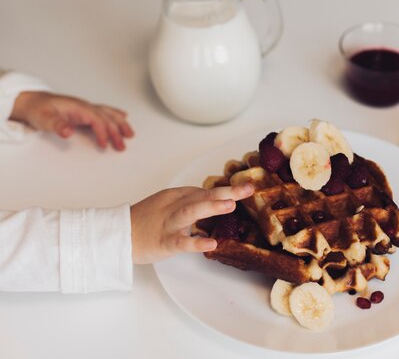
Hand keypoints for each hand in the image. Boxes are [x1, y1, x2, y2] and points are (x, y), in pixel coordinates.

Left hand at [10, 91, 133, 150]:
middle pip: (106, 118)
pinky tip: (123, 117)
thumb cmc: (38, 110)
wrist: (31, 101)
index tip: (104, 145)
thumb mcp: (44, 119)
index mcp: (78, 107)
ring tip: (130, 134)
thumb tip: (69, 131)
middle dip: (116, 132)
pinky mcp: (84, 112)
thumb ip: (57, 125)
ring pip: (109, 115)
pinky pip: (105, 112)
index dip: (103, 132)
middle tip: (122, 146)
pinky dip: (116, 115)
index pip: (97, 120)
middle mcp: (85, 106)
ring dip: (120, 124)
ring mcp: (86, 108)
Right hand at [130, 184, 254, 263]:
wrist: (118, 235)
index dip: (227, 189)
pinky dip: (197, 243)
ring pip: (191, 212)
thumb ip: (191, 202)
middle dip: (227, 192)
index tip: (246, 187)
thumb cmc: (145, 220)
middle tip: (248, 189)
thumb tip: (217, 201)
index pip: (205, 190)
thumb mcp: (169, 204)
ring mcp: (169, 223)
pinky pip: (181, 242)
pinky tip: (212, 244)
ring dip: (211, 207)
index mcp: (177, 196)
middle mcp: (174, 205)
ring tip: (231, 205)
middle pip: (202, 196)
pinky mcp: (163, 242)